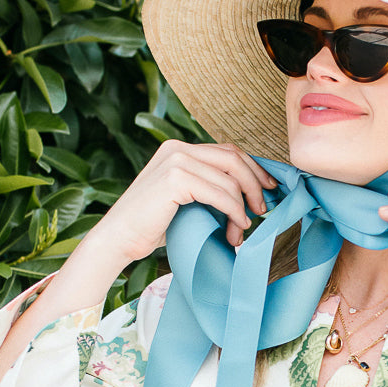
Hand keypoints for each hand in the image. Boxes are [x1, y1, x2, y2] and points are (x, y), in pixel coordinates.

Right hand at [88, 141, 276, 266]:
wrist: (118, 238)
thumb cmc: (151, 227)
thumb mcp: (183, 201)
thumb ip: (206, 190)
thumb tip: (245, 198)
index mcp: (179, 149)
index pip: (227, 151)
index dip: (253, 169)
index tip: (269, 188)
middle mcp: (178, 148)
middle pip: (234, 158)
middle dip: (255, 184)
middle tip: (263, 210)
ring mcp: (176, 160)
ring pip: (230, 179)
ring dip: (243, 207)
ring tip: (240, 231)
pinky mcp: (176, 179)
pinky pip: (220, 194)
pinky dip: (234, 211)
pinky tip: (236, 227)